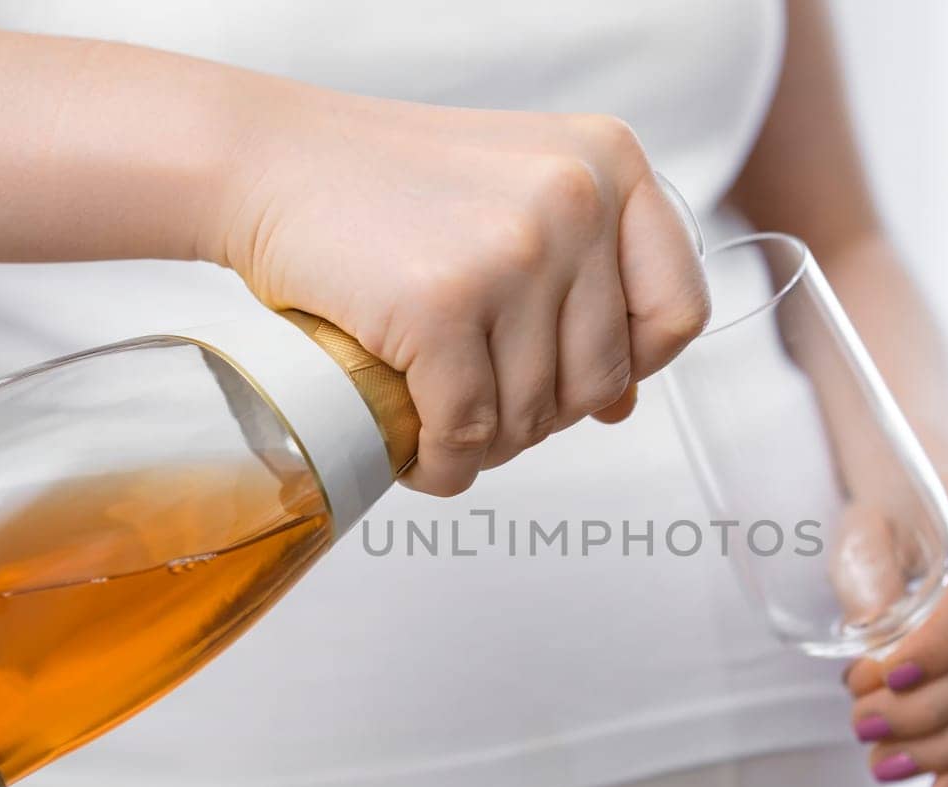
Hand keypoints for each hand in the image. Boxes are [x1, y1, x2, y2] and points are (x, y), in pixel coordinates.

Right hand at [203, 86, 708, 495]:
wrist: (270, 160)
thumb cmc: (387, 185)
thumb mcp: (518, 197)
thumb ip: (587, 281)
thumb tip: (624, 402)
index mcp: (611, 163)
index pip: (677, 310)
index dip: (634, 365)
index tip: (581, 375)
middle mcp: (576, 199)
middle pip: (601, 377)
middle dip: (541, 414)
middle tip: (485, 406)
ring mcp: (513, 251)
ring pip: (532, 415)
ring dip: (486, 444)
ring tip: (443, 423)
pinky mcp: (441, 305)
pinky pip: (464, 430)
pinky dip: (443, 465)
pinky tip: (421, 456)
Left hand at [842, 472, 947, 786]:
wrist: (935, 484)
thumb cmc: (894, 503)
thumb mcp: (866, 524)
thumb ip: (869, 578)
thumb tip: (870, 651)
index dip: (938, 643)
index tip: (878, 678)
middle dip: (928, 707)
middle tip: (863, 728)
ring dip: (947, 744)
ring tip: (884, 765)